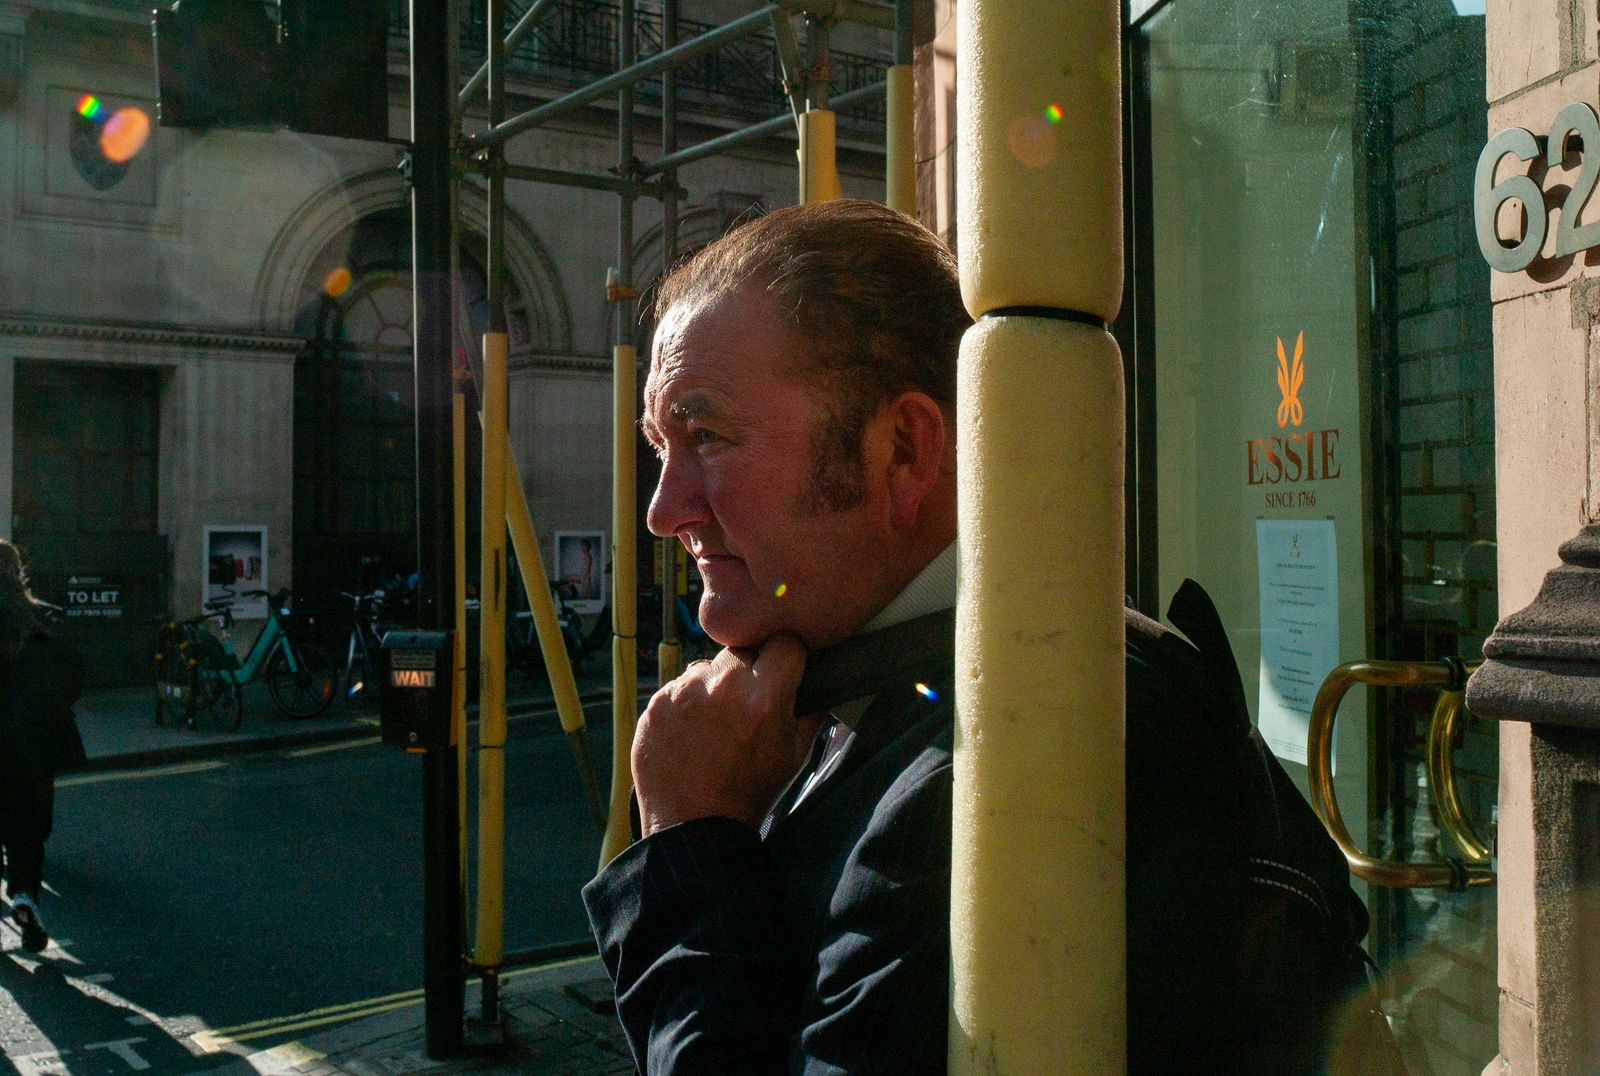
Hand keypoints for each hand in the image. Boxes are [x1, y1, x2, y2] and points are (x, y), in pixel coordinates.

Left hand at [632, 635, 824, 835]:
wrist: (695, 827)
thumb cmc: (750, 792)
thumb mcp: (797, 754)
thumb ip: (811, 709)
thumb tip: (822, 679)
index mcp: (763, 697)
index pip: (784, 643)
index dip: (786, 660)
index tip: (782, 674)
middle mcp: (721, 687)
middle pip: (742, 652)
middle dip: (748, 674)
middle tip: (745, 707)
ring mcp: (682, 693)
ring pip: (706, 669)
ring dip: (713, 688)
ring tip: (714, 726)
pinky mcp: (656, 705)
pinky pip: (676, 689)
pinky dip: (685, 705)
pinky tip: (690, 735)